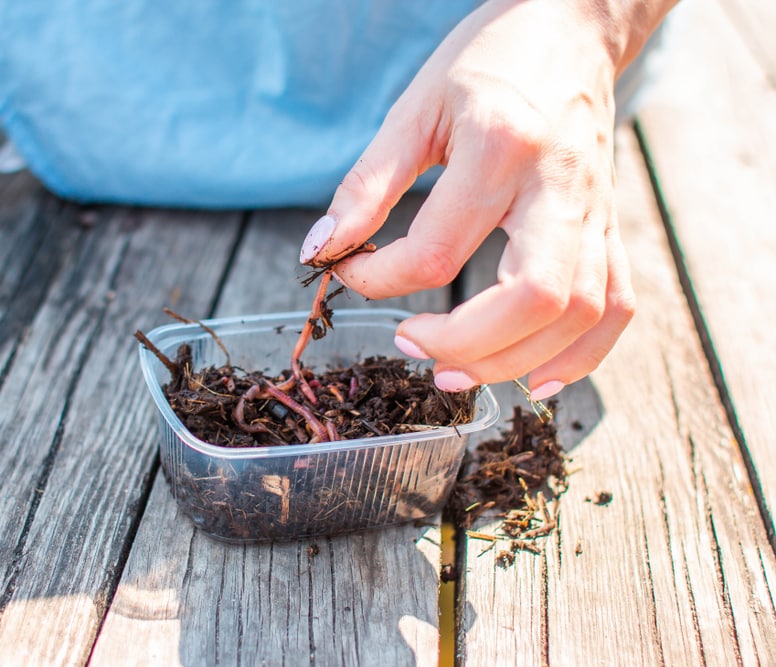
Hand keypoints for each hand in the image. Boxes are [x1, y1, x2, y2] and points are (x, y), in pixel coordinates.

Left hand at [299, 0, 652, 400]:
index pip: (435, 251)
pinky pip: (616, 308)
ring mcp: (596, 211)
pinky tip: (535, 379)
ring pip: (579, 315)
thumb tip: (321, 249)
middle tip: (409, 345)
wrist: (571, 25)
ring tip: (455, 371)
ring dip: (514, 362)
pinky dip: (581, 357)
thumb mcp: (414, 109)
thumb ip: (366, 184)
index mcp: (500, 148)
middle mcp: (559, 187)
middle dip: (464, 344)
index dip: (378, 279)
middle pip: (532, 299)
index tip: (347, 270)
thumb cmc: (488, 60)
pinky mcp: (612, 226)